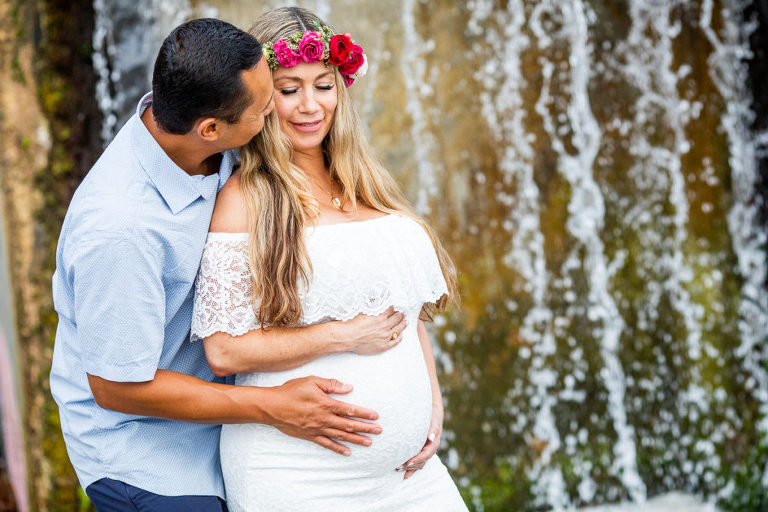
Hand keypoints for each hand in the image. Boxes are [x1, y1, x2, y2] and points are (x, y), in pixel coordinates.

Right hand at [266, 376, 381, 455]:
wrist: (272, 406)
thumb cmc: (291, 391)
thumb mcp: (312, 381)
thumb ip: (331, 384)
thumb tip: (348, 387)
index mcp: (326, 404)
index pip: (350, 409)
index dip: (364, 413)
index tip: (375, 416)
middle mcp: (324, 419)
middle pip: (349, 425)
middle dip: (365, 428)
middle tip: (379, 431)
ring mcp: (317, 429)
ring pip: (341, 436)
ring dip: (356, 439)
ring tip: (369, 442)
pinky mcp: (310, 436)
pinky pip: (327, 444)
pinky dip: (338, 449)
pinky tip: (347, 452)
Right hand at [338, 306, 407, 354]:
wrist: (347, 337)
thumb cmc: (352, 324)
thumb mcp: (363, 311)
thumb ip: (372, 306)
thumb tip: (376, 299)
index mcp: (380, 316)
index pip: (391, 309)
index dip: (394, 307)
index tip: (396, 306)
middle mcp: (385, 326)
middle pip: (397, 318)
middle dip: (400, 314)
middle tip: (403, 313)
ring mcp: (385, 337)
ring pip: (398, 329)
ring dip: (403, 324)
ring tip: (405, 322)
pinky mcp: (383, 346)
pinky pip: (395, 341)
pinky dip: (399, 337)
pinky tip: (401, 335)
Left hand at [396, 402, 442, 478]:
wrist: (432, 414)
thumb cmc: (432, 417)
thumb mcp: (434, 421)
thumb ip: (433, 429)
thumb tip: (431, 437)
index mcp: (434, 443)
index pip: (426, 454)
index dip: (418, 459)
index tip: (408, 462)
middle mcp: (430, 449)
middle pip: (422, 461)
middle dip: (411, 466)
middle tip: (399, 467)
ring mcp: (425, 451)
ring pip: (419, 463)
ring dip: (409, 468)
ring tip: (398, 469)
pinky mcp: (421, 451)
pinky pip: (417, 462)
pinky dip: (410, 468)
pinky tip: (403, 472)